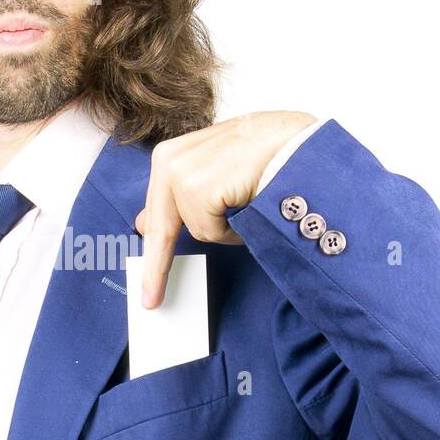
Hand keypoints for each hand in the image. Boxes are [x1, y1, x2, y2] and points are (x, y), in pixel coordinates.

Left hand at [134, 110, 316, 307]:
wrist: (297, 138)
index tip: (145, 286)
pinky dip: (234, 228)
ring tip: (245, 200)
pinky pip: (213, 232)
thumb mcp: (215, 169)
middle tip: (152, 301)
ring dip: (225, 227)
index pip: (154, 211)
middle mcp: (168, 160)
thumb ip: (180, 194)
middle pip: (160, 229)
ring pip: (197, 232)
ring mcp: (181, 174)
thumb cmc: (266, 150)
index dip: (150, 250)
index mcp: (169, 154)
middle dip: (157, 268)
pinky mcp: (198, 189)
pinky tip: (249, 202)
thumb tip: (142, 223)